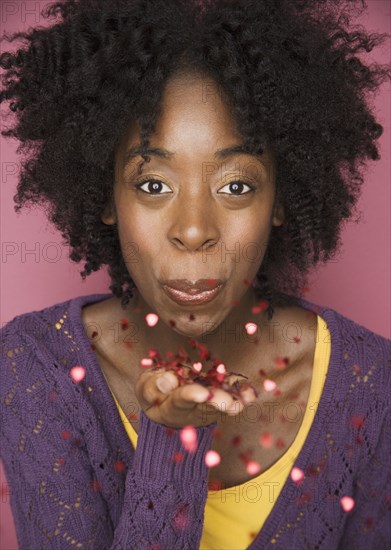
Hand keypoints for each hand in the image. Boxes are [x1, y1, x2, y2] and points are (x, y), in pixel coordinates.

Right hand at [134, 368, 256, 428]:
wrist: (165, 401)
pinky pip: (231, 390)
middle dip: (220, 402)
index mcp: (173, 406)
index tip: (202, 393)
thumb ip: (152, 387)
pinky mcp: (219, 391)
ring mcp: (209, 401)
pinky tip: (250, 391)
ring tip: (248, 397)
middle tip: (231, 404)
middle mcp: (194, 407)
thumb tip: (168, 380)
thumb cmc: (154, 393)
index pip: (182, 399)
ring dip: (236, 398)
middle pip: (208, 405)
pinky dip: (240, 390)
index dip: (191, 395)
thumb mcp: (145, 389)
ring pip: (223, 401)